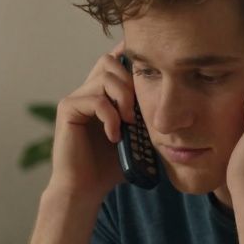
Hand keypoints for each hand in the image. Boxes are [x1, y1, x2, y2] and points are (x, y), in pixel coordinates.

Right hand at [47, 41, 134, 203]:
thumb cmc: (111, 166)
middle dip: (130, 82)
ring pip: (104, 77)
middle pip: (109, 62)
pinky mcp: (67, 109)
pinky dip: (110, 117)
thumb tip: (176, 104)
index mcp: (103, 94)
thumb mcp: (138, 138)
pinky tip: (114, 136)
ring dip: (123, 98)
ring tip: (128, 123)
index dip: (129, 55)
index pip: (115, 61)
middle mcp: (87, 91)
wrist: (86, 189)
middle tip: (137, 112)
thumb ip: (147, 117)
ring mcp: (76, 98)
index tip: (149, 61)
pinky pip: (95, 100)